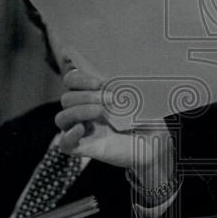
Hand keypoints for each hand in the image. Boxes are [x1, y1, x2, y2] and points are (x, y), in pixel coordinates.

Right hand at [55, 67, 174, 189]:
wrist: (155, 144)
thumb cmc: (146, 117)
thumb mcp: (138, 96)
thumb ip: (126, 82)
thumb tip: (122, 69)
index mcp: (92, 95)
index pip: (71, 80)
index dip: (79, 78)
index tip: (99, 82)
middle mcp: (83, 111)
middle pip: (66, 99)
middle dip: (86, 96)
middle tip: (112, 99)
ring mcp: (82, 130)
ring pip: (61, 118)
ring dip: (79, 111)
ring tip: (101, 112)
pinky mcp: (84, 148)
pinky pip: (64, 144)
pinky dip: (68, 135)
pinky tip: (81, 129)